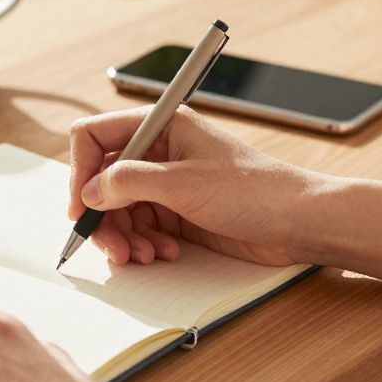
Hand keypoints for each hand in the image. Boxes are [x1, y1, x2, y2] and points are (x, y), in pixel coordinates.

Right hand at [69, 106, 327, 266]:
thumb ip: (129, 182)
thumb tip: (90, 191)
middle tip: (111, 247)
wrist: (300, 223)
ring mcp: (168, 183)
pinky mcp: (178, 212)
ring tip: (142, 256)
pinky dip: (142, 244)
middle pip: (103, 180)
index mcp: (161, 126)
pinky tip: (161, 254)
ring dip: (123, 236)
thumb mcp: (184, 183)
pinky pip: (140, 227)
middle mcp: (159, 151)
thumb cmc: (255, 191)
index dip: (82, 170)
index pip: (96, 136)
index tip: (81, 206)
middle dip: (103, 216)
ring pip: (119, 209)